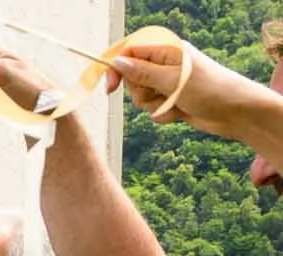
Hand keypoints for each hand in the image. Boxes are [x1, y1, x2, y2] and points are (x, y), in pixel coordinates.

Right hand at [107, 41, 260, 136]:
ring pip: (140, 96)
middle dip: (140, 91)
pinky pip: (152, 110)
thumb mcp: (171, 79)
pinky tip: (180, 113)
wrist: (235, 112)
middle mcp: (166, 64)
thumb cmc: (209, 89)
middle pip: (132, 77)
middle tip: (159, 92)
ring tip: (174, 103)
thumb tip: (117, 62)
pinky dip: (162, 114)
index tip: (110, 88)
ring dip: (153, 105)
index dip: (116, 68)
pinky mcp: (171, 100)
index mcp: (167, 50)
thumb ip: (142, 72)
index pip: (130, 52)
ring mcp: (168, 83)